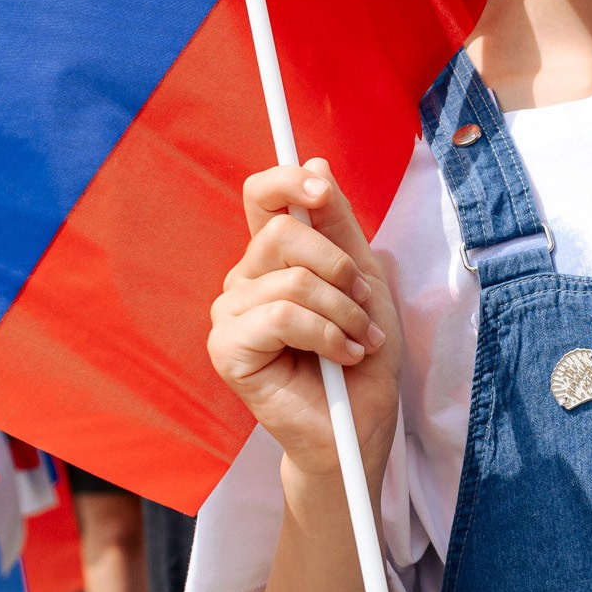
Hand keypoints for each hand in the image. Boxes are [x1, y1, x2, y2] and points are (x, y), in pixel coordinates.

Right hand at [209, 160, 400, 481]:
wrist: (359, 427)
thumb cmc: (361, 360)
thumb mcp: (365, 281)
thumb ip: (340, 226)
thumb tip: (316, 163)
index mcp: (273, 259)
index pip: (263, 196)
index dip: (288, 181)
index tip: (321, 188)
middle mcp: (245, 280)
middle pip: (283, 233)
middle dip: (340, 268)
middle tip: (363, 304)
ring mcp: (230, 315)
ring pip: (291, 279)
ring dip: (343, 312)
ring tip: (358, 343)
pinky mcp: (227, 350)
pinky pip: (281, 315)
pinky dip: (326, 335)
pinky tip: (341, 357)